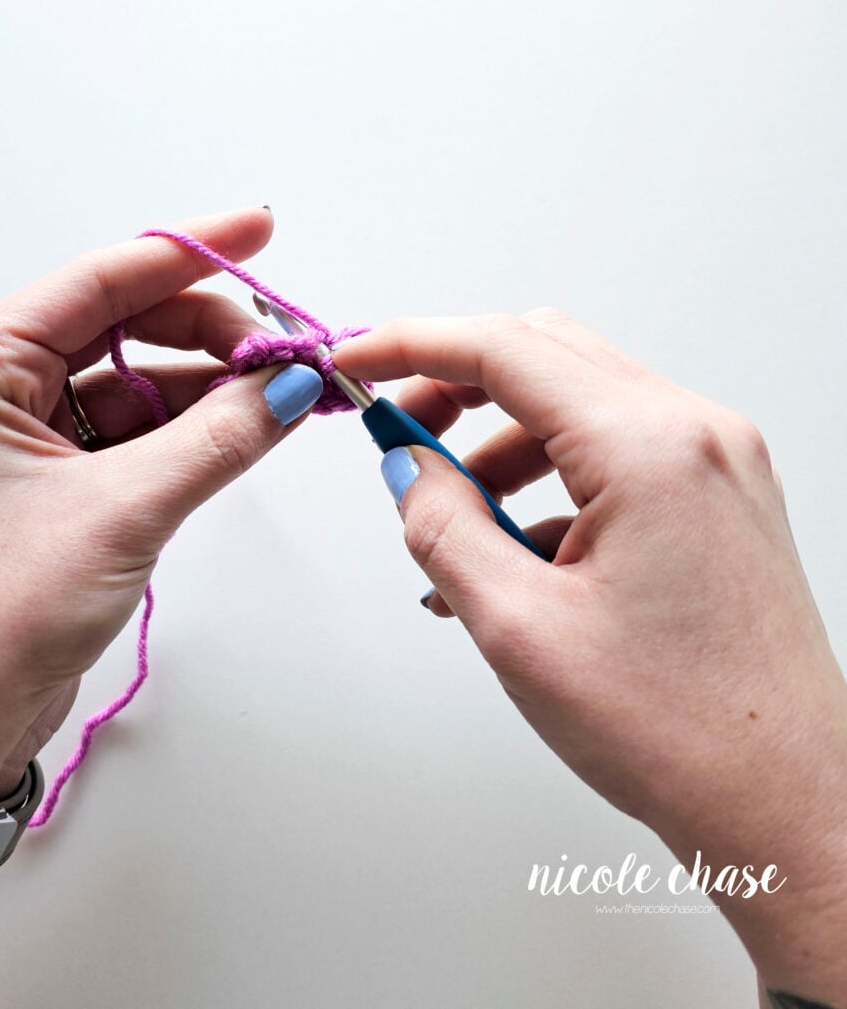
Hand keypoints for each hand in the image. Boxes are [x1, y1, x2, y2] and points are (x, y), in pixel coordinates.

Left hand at [0, 207, 322, 804]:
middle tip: (290, 352)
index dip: (191, 251)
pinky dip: (198, 429)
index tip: (260, 229)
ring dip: (215, 385)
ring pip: (143, 381)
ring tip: (288, 392)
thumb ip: (217, 439)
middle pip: (128, 326)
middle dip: (215, 332)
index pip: (100, 281)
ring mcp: (32, 436)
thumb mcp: (119, 513)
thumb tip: (289, 385)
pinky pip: (143, 431)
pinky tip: (249, 427)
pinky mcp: (63, 480)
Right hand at [335, 309, 846, 1002]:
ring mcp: (714, 464)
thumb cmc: (681, 733)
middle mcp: (694, 436)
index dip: (413, 345)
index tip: (360, 357)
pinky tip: (510, 554)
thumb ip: (444, 528)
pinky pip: (611, 458)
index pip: (504, 350)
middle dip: (455, 386)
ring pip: (575, 408)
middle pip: (544, 359)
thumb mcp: (519, 627)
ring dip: (498, 445)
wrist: (787, 803)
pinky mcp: (715, 500)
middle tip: (397, 431)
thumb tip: (407, 469)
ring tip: (450, 518)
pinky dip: (546, 484)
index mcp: (649, 449)